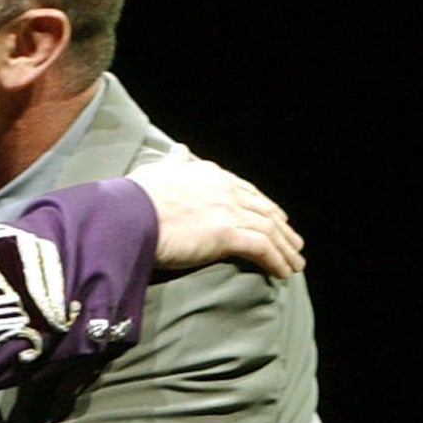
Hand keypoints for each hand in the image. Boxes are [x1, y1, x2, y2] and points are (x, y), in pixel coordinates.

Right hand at [128, 157, 305, 277]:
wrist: (127, 214)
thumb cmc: (135, 197)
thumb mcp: (157, 170)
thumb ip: (174, 162)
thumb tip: (180, 149)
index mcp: (208, 174)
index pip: (245, 190)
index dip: (263, 205)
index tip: (275, 217)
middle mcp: (224, 189)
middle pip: (263, 209)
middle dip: (281, 228)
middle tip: (294, 244)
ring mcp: (227, 210)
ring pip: (268, 229)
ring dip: (285, 249)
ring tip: (295, 264)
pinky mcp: (226, 234)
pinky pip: (261, 248)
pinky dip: (276, 261)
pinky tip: (282, 273)